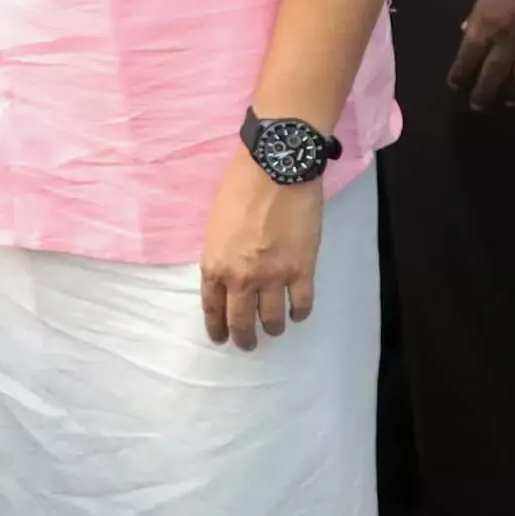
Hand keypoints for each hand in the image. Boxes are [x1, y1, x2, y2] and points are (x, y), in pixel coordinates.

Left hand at [199, 157, 322, 349]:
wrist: (275, 169)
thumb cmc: (239, 187)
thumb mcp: (215, 222)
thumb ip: (220, 253)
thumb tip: (227, 270)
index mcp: (215, 264)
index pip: (213, 307)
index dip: (217, 327)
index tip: (221, 338)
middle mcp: (241, 278)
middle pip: (241, 321)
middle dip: (244, 338)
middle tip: (248, 345)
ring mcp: (273, 277)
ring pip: (272, 319)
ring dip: (273, 329)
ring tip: (275, 330)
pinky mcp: (302, 271)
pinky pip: (301, 304)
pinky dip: (300, 313)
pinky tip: (298, 314)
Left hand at [449, 0, 514, 110]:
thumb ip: (480, 13)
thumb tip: (469, 30)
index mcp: (485, 25)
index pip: (467, 59)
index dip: (460, 75)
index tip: (456, 85)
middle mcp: (508, 43)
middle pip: (491, 77)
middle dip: (482, 93)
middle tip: (478, 104)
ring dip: (511, 94)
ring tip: (508, 101)